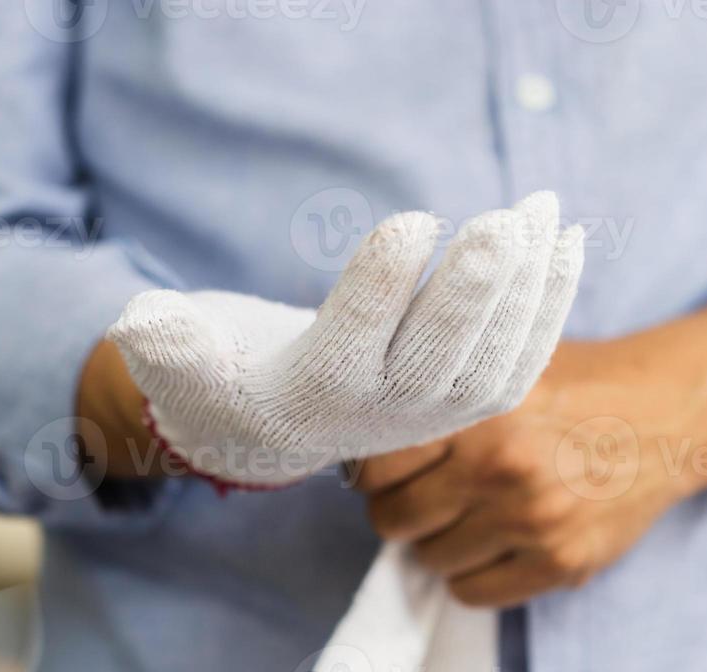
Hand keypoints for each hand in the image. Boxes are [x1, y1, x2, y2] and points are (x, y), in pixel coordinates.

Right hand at [104, 193, 583, 487]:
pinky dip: (551, 301)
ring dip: (526, 282)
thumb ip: (166, 342)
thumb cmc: (227, 377)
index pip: (351, 338)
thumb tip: (139, 323)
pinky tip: (567, 239)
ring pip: (491, 353)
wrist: (283, 428)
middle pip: (435, 352)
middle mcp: (383, 411)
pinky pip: (523, 357)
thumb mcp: (184, 362)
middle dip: (471, 287)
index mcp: (314, 391)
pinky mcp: (471, 402)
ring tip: (541, 207)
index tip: (412, 219)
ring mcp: (436, 412)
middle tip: (502, 220)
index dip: (382, 283)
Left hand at [355, 303, 706, 607]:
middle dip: (401, 507)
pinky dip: (473, 572)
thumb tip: (350, 434)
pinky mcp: (562, 564)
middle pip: (393, 518)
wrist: (670, 413)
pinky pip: (473, 592)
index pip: (374, 465)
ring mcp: (534, 521)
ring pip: (429, 559)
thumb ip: (434, 391)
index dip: (373, 467)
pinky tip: (495, 540)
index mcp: (479, 407)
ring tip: (468, 510)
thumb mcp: (502, 362)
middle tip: (425, 490)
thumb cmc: (574, 384)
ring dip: (439, 540)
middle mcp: (504, 466)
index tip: (386, 464)